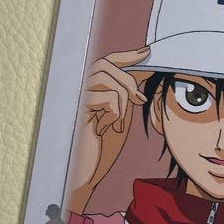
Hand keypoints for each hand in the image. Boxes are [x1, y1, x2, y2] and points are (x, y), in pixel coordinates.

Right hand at [67, 47, 149, 212]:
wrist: (88, 171)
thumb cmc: (102, 145)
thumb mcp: (121, 114)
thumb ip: (127, 94)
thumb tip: (143, 71)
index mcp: (90, 89)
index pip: (107, 62)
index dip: (126, 55)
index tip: (147, 52)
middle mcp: (79, 89)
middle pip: (105, 63)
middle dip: (127, 79)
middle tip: (139, 101)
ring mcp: (76, 98)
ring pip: (105, 77)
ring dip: (121, 98)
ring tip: (119, 120)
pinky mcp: (76, 110)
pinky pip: (105, 96)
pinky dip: (115, 112)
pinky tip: (109, 128)